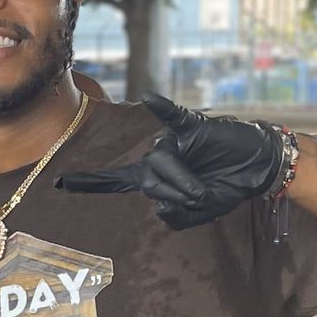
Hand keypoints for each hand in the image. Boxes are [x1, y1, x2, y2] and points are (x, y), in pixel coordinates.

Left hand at [56, 92, 285, 230]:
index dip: (90, 183)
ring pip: (160, 162)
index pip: (117, 181)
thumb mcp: (198, 214)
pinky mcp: (192, 126)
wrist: (256, 169)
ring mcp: (173, 140)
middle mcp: (158, 156)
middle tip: (197, 197)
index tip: (60, 183)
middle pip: (145, 179)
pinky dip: (161, 108)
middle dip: (172, 193)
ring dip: (183, 181)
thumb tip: (159, 203)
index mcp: (154, 177)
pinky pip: (172, 116)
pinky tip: (150, 99)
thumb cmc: (224, 186)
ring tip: (204, 188)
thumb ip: (175, 217)